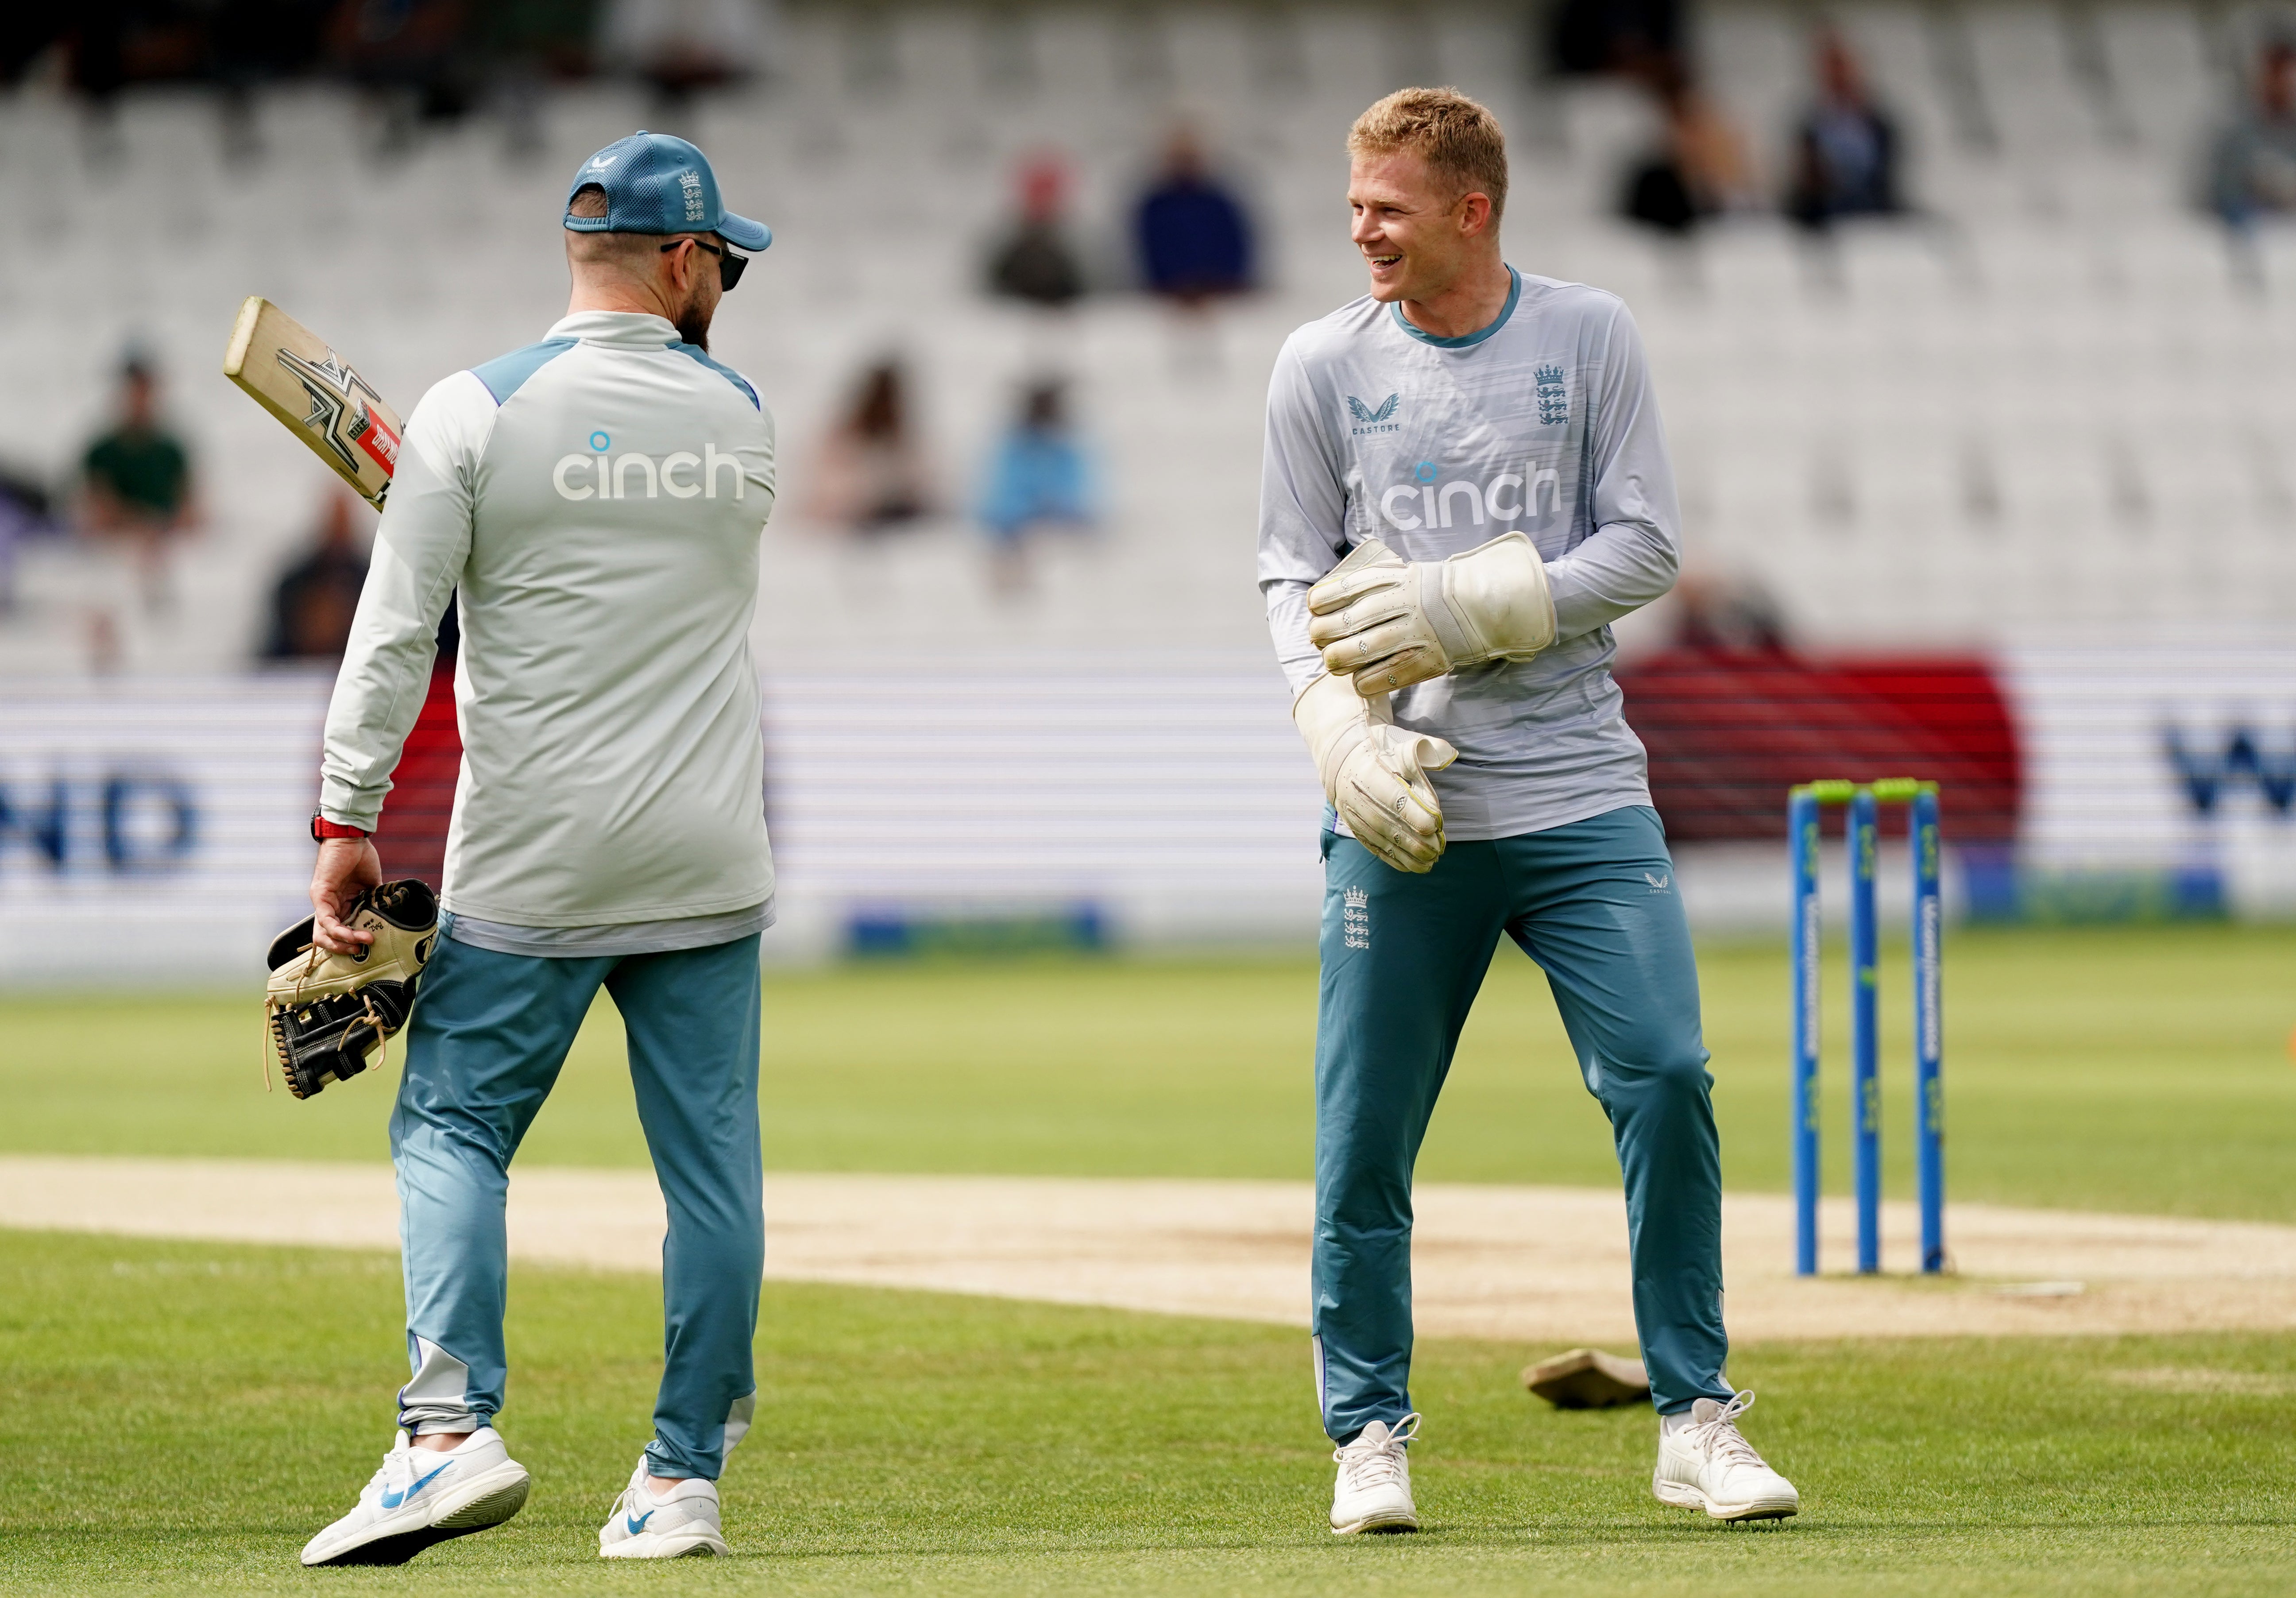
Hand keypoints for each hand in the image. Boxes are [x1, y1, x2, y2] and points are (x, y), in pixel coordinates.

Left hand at [310, 837, 383, 953]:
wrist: (352, 838)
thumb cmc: (360, 856)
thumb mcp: (372, 885)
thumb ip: (376, 901)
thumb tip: (389, 914)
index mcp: (340, 904)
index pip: (338, 931)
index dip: (350, 942)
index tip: (367, 945)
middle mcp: (328, 906)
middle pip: (325, 938)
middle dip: (342, 948)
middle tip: (360, 950)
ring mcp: (322, 901)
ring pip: (322, 933)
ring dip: (342, 943)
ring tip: (361, 943)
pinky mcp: (320, 895)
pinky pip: (326, 920)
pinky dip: (340, 931)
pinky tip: (355, 934)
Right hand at [1292, 671, 1458, 873]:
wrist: (1341, 749)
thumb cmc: (1378, 744)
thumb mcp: (1400, 739)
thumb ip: (1424, 749)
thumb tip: (1447, 754)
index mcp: (1365, 768)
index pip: (1391, 795)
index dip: (1413, 812)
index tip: (1435, 823)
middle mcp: (1353, 792)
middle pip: (1385, 821)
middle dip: (1412, 839)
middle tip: (1437, 850)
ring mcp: (1349, 811)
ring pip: (1378, 837)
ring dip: (1404, 853)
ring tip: (1429, 863)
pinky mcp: (1351, 824)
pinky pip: (1370, 845)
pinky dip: (1390, 858)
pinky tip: (1410, 867)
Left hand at [1308, 532, 1555, 695]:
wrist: (1483, 604)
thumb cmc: (1434, 590)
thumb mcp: (1405, 573)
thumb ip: (1372, 582)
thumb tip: (1326, 596)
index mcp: (1398, 580)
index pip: (1350, 588)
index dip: (1325, 599)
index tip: (1313, 606)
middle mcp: (1405, 606)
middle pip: (1351, 622)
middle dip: (1325, 632)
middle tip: (1318, 638)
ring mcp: (1417, 634)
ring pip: (1365, 650)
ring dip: (1339, 659)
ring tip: (1331, 662)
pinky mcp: (1427, 660)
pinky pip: (1388, 677)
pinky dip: (1366, 682)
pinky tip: (1357, 682)